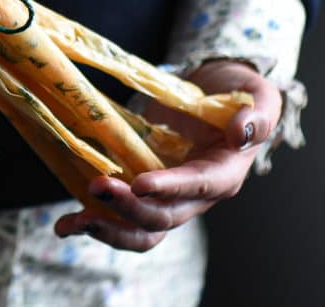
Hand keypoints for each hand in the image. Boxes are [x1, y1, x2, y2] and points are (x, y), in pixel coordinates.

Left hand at [53, 59, 281, 251]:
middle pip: (164, 217)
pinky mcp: (144, 193)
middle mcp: (195, 196)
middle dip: (130, 208)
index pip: (198, 186)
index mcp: (224, 173)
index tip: (140, 183)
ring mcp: (168, 198)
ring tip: (74, 222)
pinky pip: (122, 218)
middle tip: (97, 186)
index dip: (170, 188)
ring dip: (108, 228)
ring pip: (142, 230)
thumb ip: (257, 114)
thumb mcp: (257, 94)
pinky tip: (67, 223)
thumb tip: (242, 131)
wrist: (216, 94)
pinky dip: (96, 222)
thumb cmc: (238, 93)